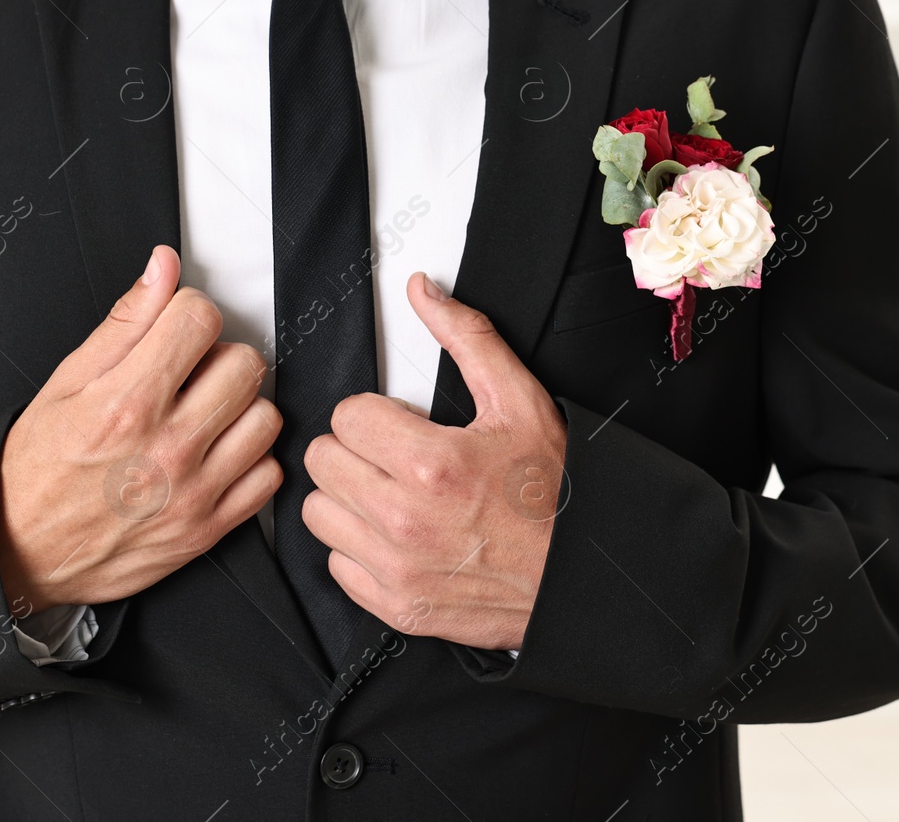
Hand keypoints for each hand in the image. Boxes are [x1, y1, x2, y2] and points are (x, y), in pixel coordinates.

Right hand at [0, 245, 282, 612]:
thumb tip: (163, 269)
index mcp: (127, 403)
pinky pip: (268, 476)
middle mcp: (167, 448)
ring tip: (204, 415)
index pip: (201, 320)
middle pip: (245, 365)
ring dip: (240, 409)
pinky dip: (249, 461)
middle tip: (190, 373)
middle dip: (219, 356)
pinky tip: (216, 455)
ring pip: (265, 418)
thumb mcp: (65, 383)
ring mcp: (192, 493)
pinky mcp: (206, 530)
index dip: (190, 313)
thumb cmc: (36, 468)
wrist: (17, 551)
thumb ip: (125, 323)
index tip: (177, 329)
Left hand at [303, 273, 567, 651]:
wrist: (580, 575)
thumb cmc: (554, 492)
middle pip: (323, 460)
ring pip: (318, 512)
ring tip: (388, 492)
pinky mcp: (396, 606)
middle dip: (354, 449)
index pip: (345, 416)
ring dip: (346, 497)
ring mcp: (397, 568)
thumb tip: (424, 292)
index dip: (374, 413)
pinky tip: (394, 535)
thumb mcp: (520, 401)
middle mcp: (405, 519)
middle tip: (392, 455)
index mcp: (431, 463)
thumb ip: (466, 337)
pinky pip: (336, 564)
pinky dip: (357, 548)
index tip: (400, 425)